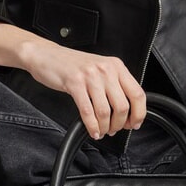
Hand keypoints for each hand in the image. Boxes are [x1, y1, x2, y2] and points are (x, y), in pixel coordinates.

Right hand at [22, 39, 146, 139]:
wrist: (47, 55)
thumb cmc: (73, 65)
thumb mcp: (100, 69)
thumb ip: (114, 85)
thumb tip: (128, 111)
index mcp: (116, 66)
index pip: (137, 93)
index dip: (139, 113)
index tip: (135, 124)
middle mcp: (106, 69)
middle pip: (122, 106)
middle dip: (119, 124)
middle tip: (114, 129)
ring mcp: (90, 76)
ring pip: (105, 111)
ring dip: (105, 127)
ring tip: (102, 130)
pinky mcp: (74, 83)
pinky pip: (88, 111)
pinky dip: (92, 126)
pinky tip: (93, 130)